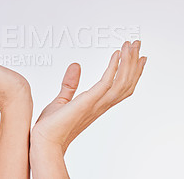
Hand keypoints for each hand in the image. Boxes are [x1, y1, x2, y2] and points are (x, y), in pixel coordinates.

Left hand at [31, 41, 145, 153]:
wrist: (44, 140)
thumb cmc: (52, 126)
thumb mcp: (62, 99)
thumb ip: (70, 84)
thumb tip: (75, 66)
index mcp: (97, 104)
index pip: (121, 87)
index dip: (132, 72)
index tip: (138, 58)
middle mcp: (100, 104)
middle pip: (126, 82)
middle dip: (134, 62)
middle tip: (138, 44)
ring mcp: (96, 104)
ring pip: (121, 82)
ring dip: (128, 62)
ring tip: (131, 45)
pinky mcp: (87, 102)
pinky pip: (106, 83)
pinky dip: (113, 68)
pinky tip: (116, 55)